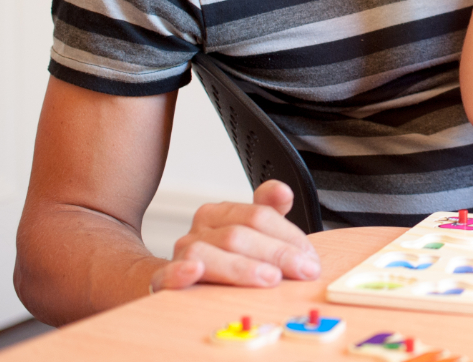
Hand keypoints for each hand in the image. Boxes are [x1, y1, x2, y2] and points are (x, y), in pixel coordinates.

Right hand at [148, 180, 319, 291]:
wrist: (178, 279)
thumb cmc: (225, 258)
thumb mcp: (250, 233)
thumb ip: (267, 210)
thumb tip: (284, 192)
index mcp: (220, 213)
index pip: (259, 215)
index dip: (288, 236)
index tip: (310, 258)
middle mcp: (199, 229)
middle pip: (239, 234)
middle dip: (276, 254)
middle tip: (302, 271)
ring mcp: (180, 254)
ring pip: (208, 253)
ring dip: (241, 268)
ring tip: (270, 279)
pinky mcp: (162, 281)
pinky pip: (165, 275)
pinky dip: (180, 273)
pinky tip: (195, 271)